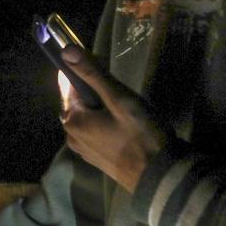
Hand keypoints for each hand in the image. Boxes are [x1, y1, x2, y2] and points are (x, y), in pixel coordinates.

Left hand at [60, 46, 166, 192]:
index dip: (82, 71)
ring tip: (124, 104)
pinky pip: (94, 132)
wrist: (160, 176)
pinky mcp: (97, 159)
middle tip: (119, 87)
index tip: (100, 62)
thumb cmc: (141, 134)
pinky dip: (103, 122)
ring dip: (100, 107)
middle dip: (93, 90)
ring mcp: (83, 150)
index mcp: (72, 121)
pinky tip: (123, 123)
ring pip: (87, 118)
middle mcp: (71, 136)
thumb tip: (65, 50)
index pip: (68, 86)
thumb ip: (92, 74)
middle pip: (77, 103)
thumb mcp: (118, 99)